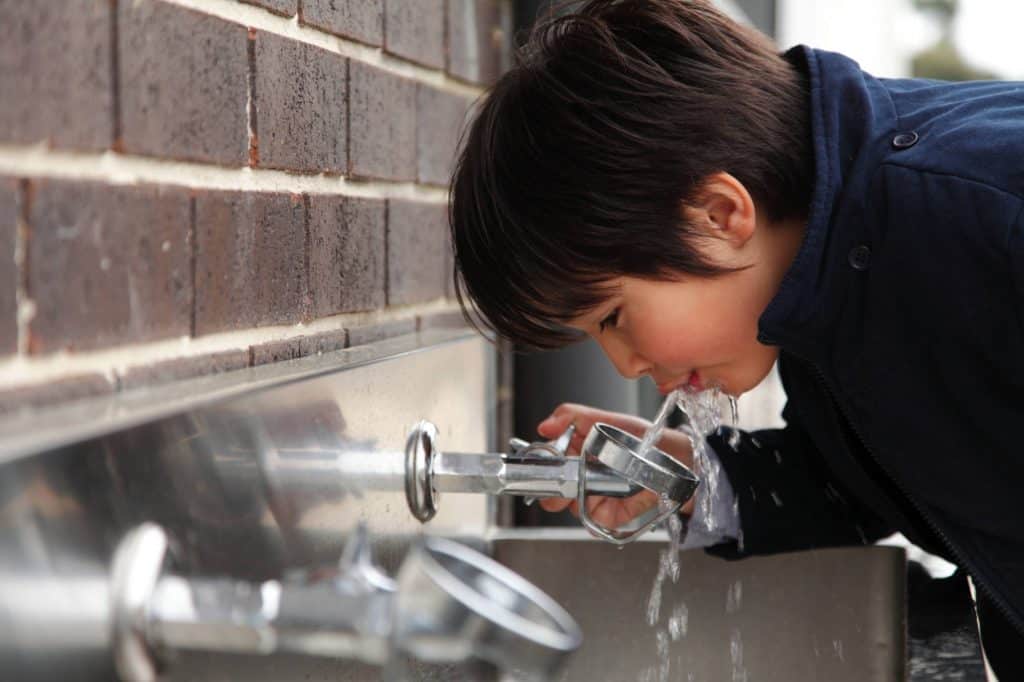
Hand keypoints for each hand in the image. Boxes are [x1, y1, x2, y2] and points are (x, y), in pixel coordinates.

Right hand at [536, 403, 695, 527]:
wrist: (680, 461)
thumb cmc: (646, 439)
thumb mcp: (610, 420)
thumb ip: (574, 417)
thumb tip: (544, 425)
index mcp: (575, 453)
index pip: (546, 464)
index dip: (542, 466)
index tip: (547, 463)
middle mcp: (580, 478)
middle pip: (553, 493)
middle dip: (556, 491)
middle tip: (570, 481)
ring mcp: (593, 499)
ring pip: (574, 509)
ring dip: (589, 498)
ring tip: (613, 482)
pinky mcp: (609, 518)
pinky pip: (595, 525)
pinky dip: (607, 515)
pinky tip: (625, 499)